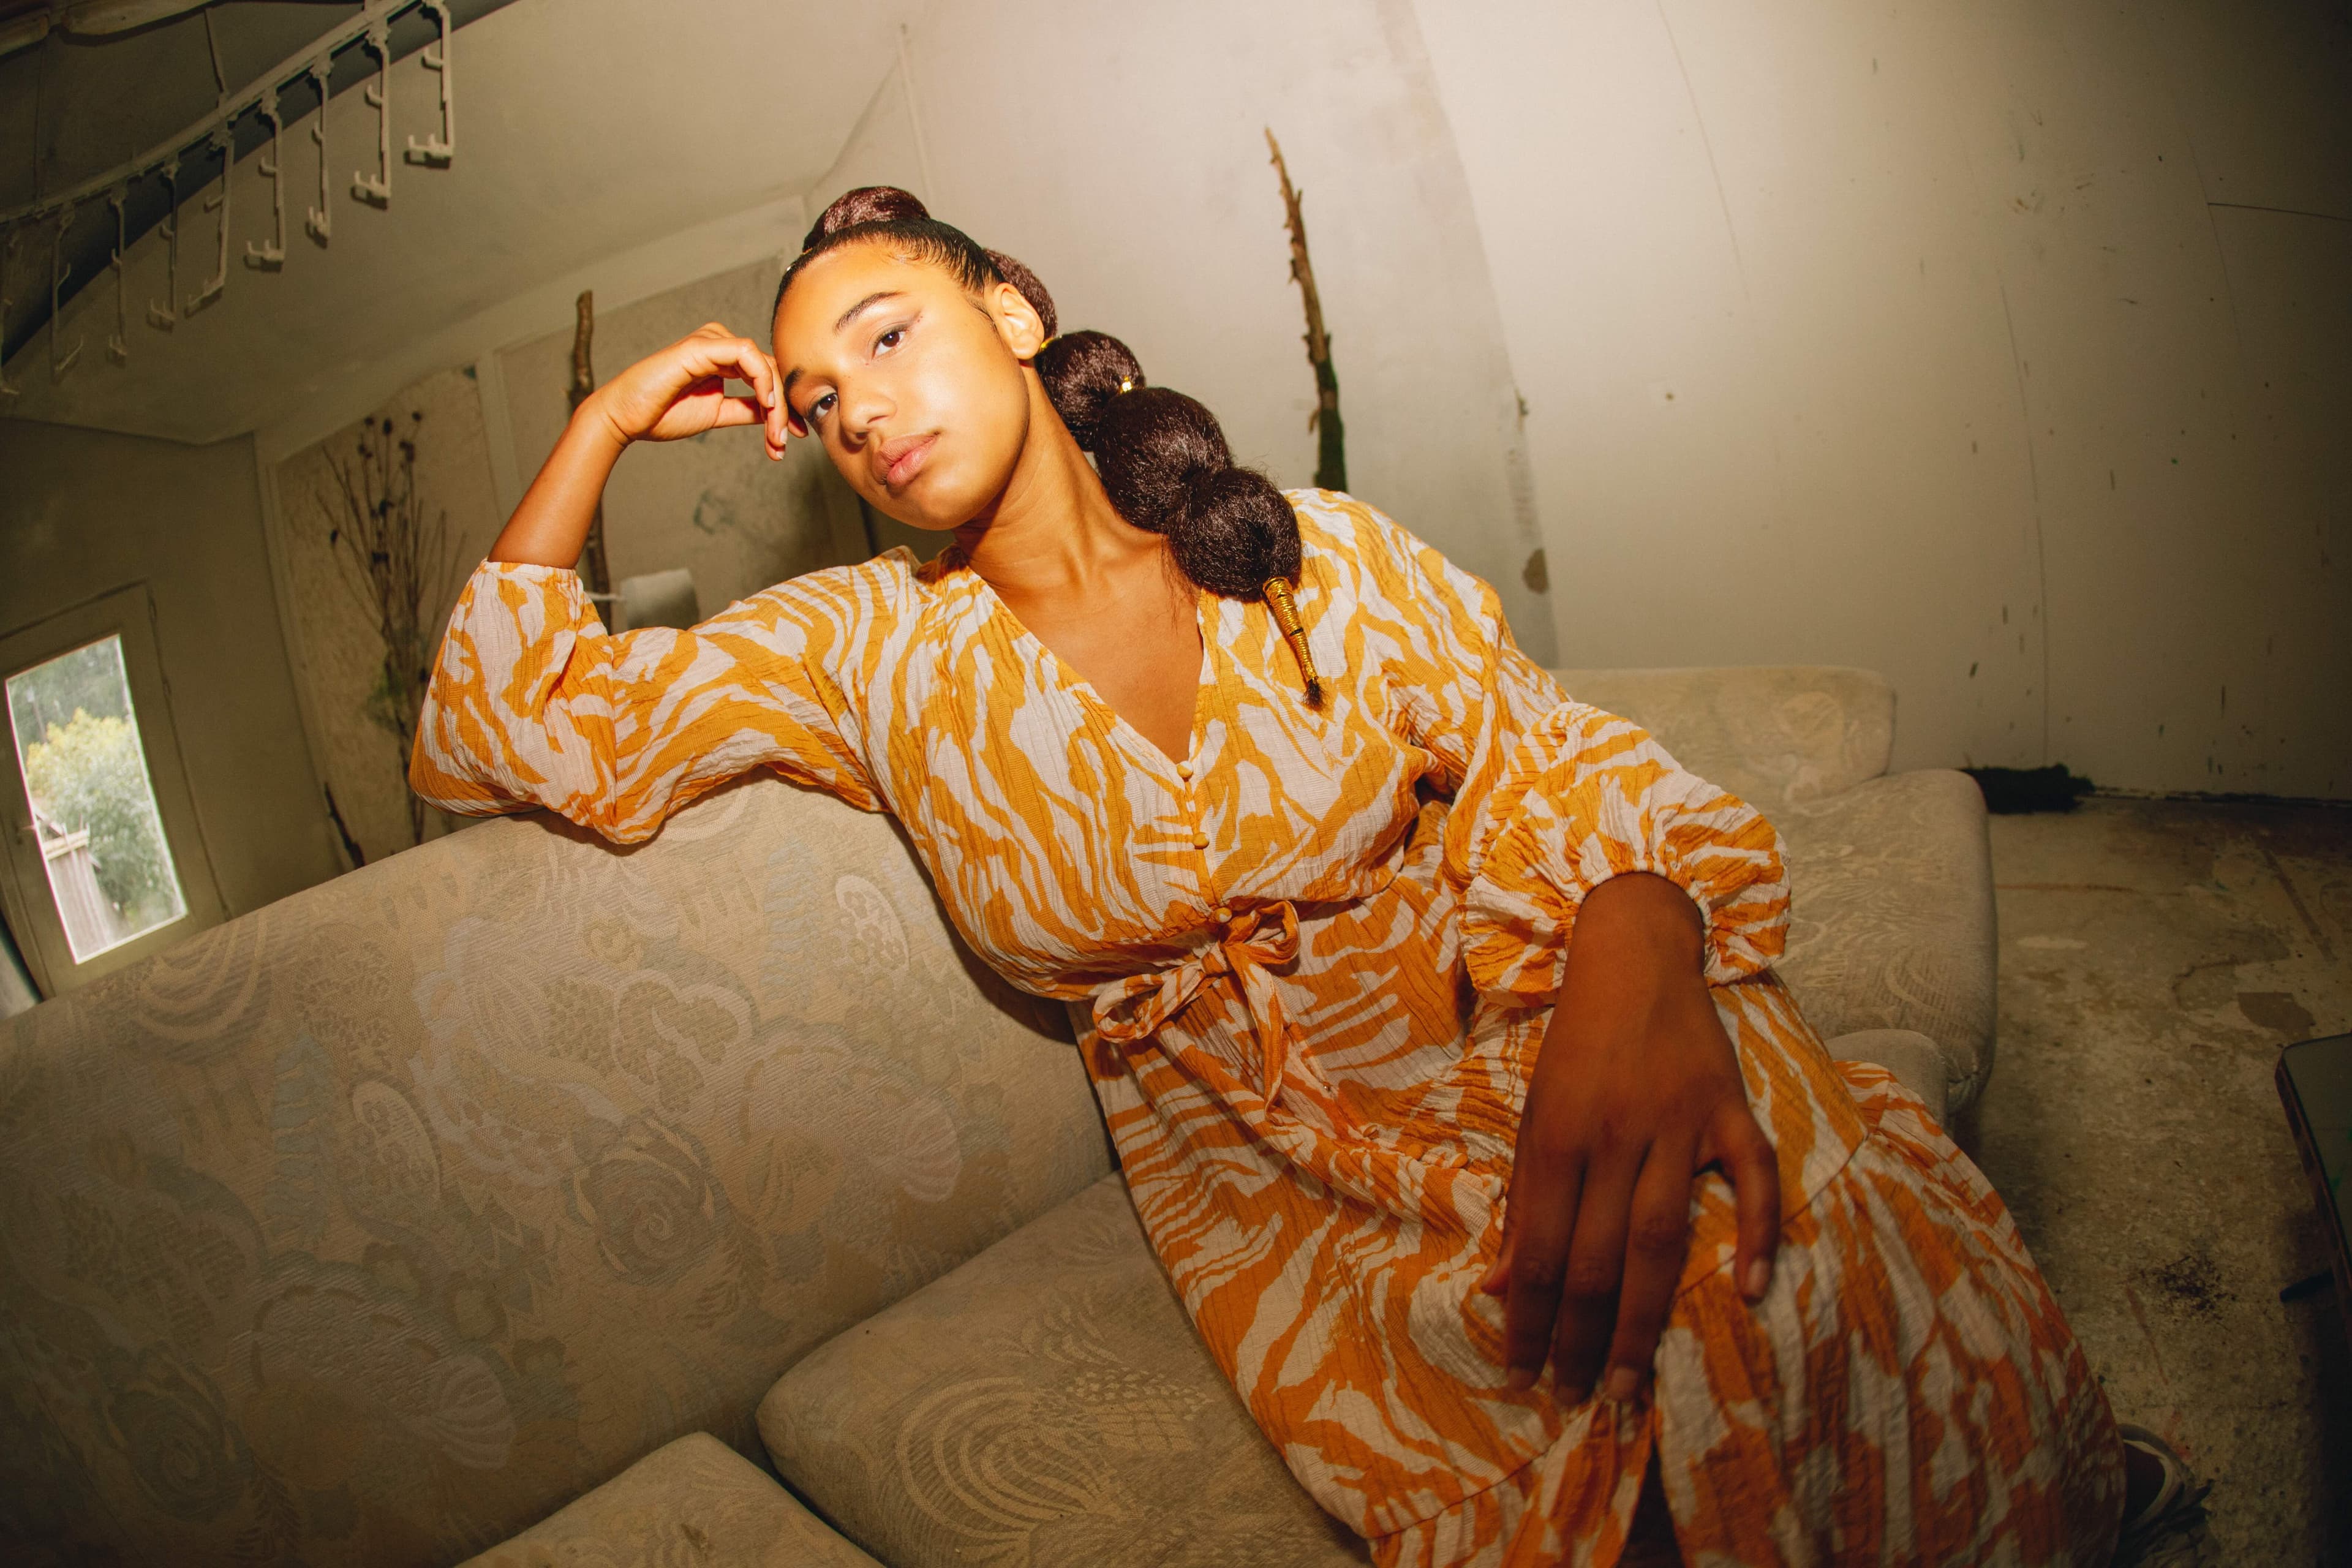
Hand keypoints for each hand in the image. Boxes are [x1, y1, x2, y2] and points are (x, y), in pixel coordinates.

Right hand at [587, 322, 789, 459]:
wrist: (626, 418)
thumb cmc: (663, 414)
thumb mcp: (718, 414)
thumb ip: (746, 410)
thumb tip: (777, 415)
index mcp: (724, 361)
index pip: (768, 376)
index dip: (785, 405)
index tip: (792, 437)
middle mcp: (720, 346)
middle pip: (771, 370)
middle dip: (783, 408)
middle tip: (783, 442)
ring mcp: (711, 342)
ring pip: (764, 364)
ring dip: (776, 401)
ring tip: (774, 434)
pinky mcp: (701, 346)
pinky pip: (746, 354)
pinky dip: (762, 379)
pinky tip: (766, 404)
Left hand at [1478, 872, 1779, 1403]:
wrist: (1632, 955)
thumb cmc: (1576, 1045)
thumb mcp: (1535, 1115)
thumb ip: (1524, 1200)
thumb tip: (1500, 1284)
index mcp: (1557, 1137)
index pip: (1541, 1250)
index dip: (1532, 1318)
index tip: (1526, 1373)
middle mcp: (1613, 1135)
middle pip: (1599, 1257)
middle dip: (1584, 1337)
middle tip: (1578, 1398)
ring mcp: (1677, 1122)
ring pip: (1661, 1235)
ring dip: (1646, 1316)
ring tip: (1631, 1381)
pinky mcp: (1729, 1108)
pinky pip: (1754, 1177)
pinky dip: (1759, 1232)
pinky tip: (1750, 1290)